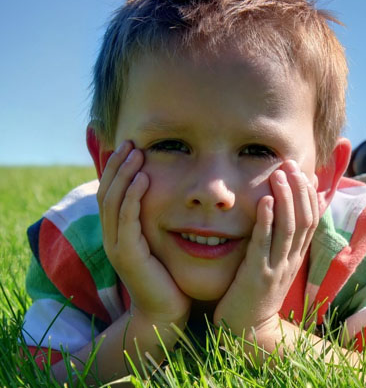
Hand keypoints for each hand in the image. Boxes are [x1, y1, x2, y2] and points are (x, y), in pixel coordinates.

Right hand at [97, 141, 190, 325]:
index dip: (117, 169)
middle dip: (117, 165)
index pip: (111, 193)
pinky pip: (127, 219)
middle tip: (131, 142)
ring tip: (136, 152)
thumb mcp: (159, 243)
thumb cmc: (168, 277)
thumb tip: (169, 196)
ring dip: (124, 174)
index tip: (130, 147)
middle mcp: (112, 237)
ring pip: (113, 202)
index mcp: (118, 233)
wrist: (165, 312)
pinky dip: (133, 197)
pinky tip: (143, 178)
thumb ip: (156, 222)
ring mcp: (117, 246)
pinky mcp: (128, 255)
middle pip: (107, 192)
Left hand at [213, 159, 318, 340]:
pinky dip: (267, 221)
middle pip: (304, 219)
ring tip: (279, 174)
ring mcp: (276, 268)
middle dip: (299, 189)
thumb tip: (281, 218)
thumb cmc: (255, 294)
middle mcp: (291, 260)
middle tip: (292, 164)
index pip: (311, 220)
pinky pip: (265, 245)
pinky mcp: (258, 277)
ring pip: (289, 228)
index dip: (310, 194)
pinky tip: (264, 201)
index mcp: (295, 256)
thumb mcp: (274, 265)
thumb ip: (280, 242)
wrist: (247, 332)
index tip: (305, 172)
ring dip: (286, 198)